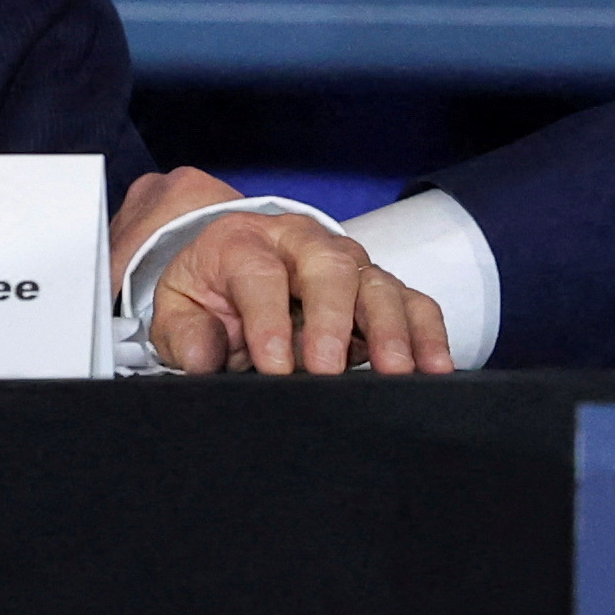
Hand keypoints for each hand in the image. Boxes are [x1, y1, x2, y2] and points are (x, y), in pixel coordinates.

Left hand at [121, 167, 451, 376]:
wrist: (232, 263)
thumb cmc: (206, 291)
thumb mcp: (177, 308)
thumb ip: (186, 333)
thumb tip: (204, 357)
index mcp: (244, 243)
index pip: (260, 276)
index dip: (268, 321)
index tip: (276, 366)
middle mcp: (303, 244)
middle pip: (330, 268)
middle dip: (334, 318)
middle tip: (330, 367)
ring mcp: (347, 261)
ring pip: (378, 284)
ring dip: (393, 328)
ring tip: (399, 372)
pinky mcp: (377, 284)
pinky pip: (411, 301)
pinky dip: (427, 332)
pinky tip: (437, 367)